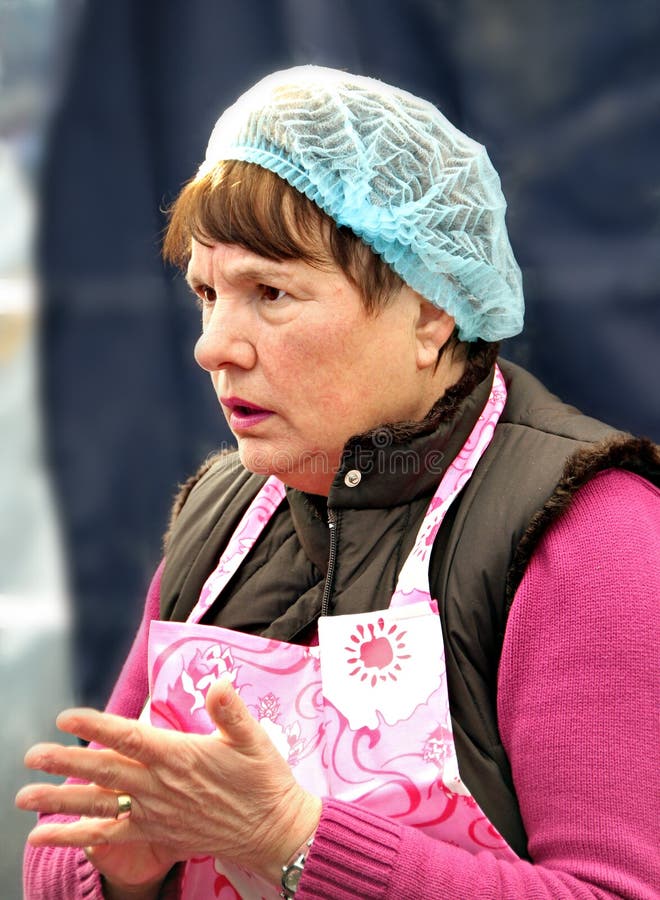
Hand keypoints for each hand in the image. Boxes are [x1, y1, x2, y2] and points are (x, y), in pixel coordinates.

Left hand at [16, 677, 321, 888]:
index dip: (97, 727)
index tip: (67, 717)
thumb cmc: (264, 779)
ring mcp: (154, 812)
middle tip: (31, 756)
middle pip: (105, 771)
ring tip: (24, 799)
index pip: (130, 738)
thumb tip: (220, 683)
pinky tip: (46, 836)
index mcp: (180, 757)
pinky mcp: (155, 833)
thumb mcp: (255, 739)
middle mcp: (160, 786)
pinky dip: (75, 837)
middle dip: (65, 763)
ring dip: (59, 802)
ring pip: (99, 804)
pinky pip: (109, 835)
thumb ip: (232, 711)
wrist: (272, 830)